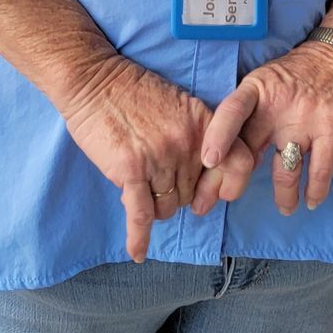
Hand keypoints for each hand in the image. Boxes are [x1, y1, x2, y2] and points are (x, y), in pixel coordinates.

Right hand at [60, 55, 251, 260]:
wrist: (94, 80)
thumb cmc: (133, 92)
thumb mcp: (179, 104)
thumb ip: (196, 136)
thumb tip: (206, 176)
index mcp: (204, 123)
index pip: (238, 163)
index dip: (229, 184)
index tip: (214, 193)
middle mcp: (187, 142)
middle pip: (193, 193)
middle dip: (177, 193)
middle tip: (158, 180)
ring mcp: (160, 157)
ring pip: (168, 207)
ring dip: (155, 205)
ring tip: (139, 186)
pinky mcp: (131, 170)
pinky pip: (141, 215)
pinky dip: (138, 237)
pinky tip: (137, 252)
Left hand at [194, 39, 332, 218]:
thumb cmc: (301, 75)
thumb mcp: (269, 84)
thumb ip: (252, 118)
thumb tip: (227, 160)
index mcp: (258, 88)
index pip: (231, 111)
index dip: (217, 136)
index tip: (207, 163)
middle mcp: (278, 104)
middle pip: (249, 148)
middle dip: (230, 182)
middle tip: (217, 203)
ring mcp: (305, 117)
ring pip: (285, 168)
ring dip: (284, 195)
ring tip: (285, 208)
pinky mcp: (332, 127)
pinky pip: (320, 169)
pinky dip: (315, 190)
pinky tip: (311, 200)